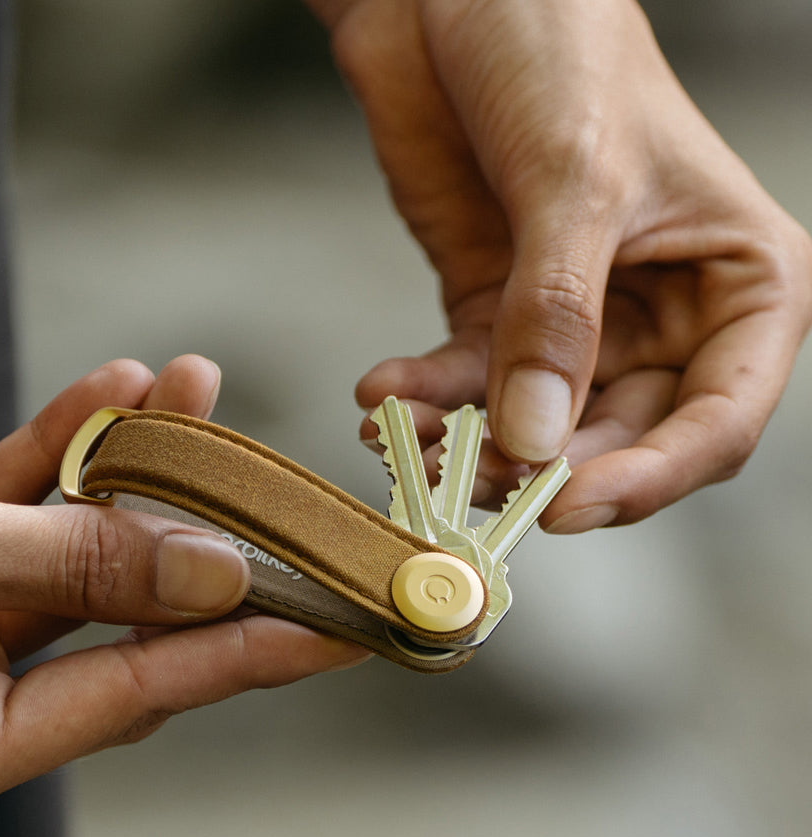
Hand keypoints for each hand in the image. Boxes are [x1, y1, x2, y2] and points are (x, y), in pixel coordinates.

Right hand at [0, 356, 363, 836]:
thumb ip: (77, 565)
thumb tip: (215, 576)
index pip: (141, 693)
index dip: (251, 652)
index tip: (343, 629)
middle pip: (112, 617)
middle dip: (187, 529)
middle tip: (274, 482)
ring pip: (63, 553)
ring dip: (124, 470)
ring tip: (191, 390)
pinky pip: (5, 517)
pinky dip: (52, 458)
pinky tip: (112, 396)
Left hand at [310, 0, 811, 528]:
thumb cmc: (557, 42)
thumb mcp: (573, 177)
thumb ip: (556, 315)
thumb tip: (533, 438)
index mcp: (739, 283)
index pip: (717, 420)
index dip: (648, 479)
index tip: (566, 508)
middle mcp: (664, 317)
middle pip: (614, 440)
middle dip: (538, 469)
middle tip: (464, 480)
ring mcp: (576, 323)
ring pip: (534, 427)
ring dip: (468, 447)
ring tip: (404, 439)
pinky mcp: (498, 314)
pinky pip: (467, 382)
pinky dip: (425, 401)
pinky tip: (380, 396)